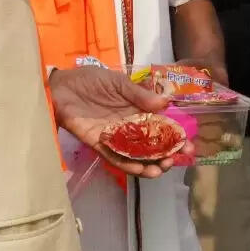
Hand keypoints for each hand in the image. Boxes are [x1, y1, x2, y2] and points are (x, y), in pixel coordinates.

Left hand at [50, 65, 191, 178]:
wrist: (61, 86)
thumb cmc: (90, 80)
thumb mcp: (118, 82)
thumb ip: (139, 94)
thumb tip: (166, 103)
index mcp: (136, 110)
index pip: (160, 126)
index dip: (174, 136)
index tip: (188, 145)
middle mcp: (128, 127)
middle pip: (151, 146)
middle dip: (165, 155)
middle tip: (175, 160)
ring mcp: (114, 137)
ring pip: (135, 156)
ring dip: (149, 165)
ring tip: (160, 170)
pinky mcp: (98, 144)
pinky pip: (115, 158)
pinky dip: (128, 165)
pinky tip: (140, 170)